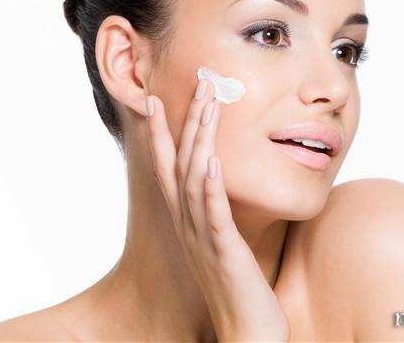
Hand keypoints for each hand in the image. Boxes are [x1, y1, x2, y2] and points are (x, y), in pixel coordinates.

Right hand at [145, 79, 289, 342]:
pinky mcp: (222, 252)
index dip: (163, 133)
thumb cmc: (236, 283)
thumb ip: (217, 211)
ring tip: (208, 107)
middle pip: (181, 163)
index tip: (158, 100)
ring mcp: (202, 237)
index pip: (169, 168)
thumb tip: (222, 182)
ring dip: (200, 141)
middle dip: (188, 122)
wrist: (245, 330)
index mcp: (188, 219)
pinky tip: (213, 162)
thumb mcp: (222, 240)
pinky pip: (213, 215)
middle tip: (200, 85)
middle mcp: (188, 224)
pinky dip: (211, 187)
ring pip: (195, 179)